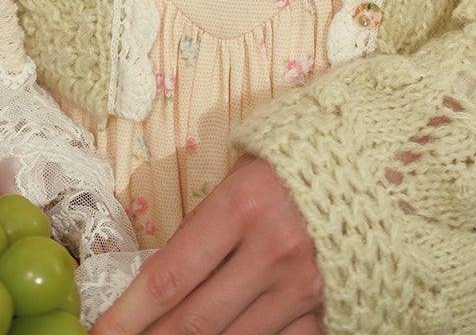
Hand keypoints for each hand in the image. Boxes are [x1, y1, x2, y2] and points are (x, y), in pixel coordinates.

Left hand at [93, 153, 323, 334]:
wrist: (376, 160)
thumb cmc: (296, 159)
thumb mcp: (243, 171)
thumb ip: (205, 223)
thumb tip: (159, 282)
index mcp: (244, 205)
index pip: (169, 276)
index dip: (127, 315)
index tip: (99, 334)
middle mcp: (274, 251)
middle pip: (192, 321)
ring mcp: (302, 287)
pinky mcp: (325, 309)